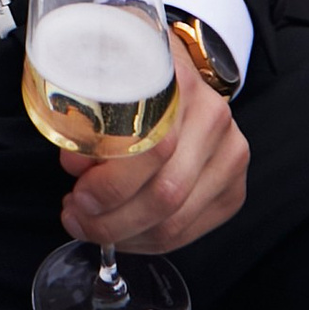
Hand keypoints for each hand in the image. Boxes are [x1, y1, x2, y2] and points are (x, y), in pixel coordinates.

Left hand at [61, 39, 249, 254]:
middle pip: (165, 194)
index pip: (151, 151)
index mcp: (180, 85)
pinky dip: (148, 239)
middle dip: (111, 220)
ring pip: (176, 221)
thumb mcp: (101, 81)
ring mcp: (230, 155)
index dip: (109, 185)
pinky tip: (123, 231)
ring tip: (93, 225)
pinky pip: (188, 231)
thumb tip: (75, 167)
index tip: (77, 197)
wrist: (179, 70)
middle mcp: (213, 119)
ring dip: (125, 234)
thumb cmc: (133, 77)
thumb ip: (86, 123)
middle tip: (77, 219)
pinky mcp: (233, 188)